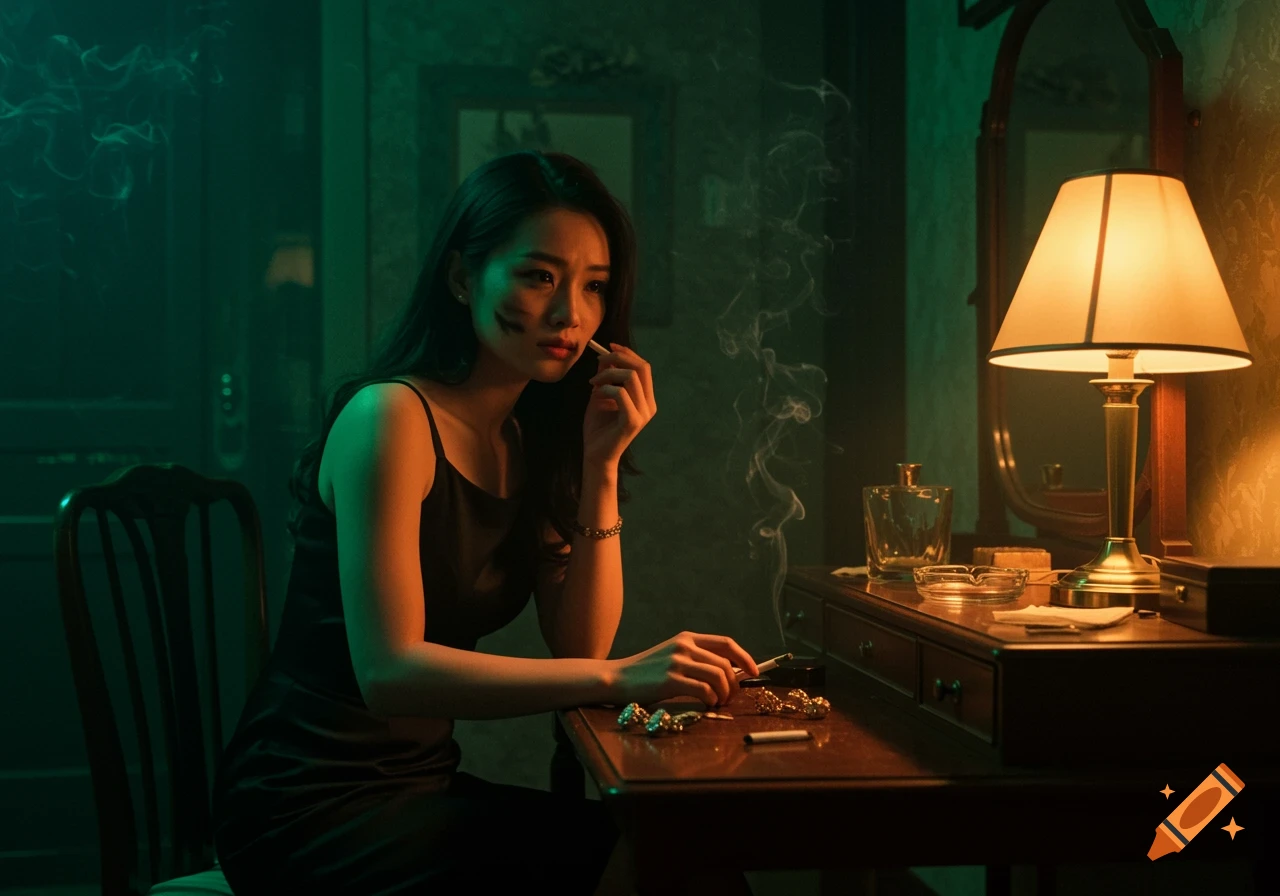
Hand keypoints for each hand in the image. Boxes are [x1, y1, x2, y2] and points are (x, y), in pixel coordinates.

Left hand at [584, 343, 655, 466]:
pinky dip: (606, 389)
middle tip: (599, 360)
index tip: (608, 347)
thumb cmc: (598, 427)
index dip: (627, 353)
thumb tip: (606, 355)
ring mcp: (643, 414)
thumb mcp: (601, 394)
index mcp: (646, 398)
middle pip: (642, 367)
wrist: (595, 454)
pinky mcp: (633, 422)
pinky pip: (621, 394)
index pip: (644, 366)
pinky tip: (596, 396)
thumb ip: (607, 376)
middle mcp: (649, 405)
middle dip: (619, 358)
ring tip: (592, 384)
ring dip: (608, 375)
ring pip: (631, 378)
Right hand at [607, 632, 757, 707]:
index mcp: (687, 638)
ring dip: (724, 694)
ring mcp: (677, 662)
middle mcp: (684, 646)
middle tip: (729, 698)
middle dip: (734, 684)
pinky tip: (706, 705)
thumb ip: (697, 659)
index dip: (744, 657)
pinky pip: (704, 691)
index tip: (753, 671)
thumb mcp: (673, 655)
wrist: (618, 678)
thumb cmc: (648, 672)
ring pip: (718, 677)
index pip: (726, 643)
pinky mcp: (670, 680)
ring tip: (717, 703)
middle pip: (725, 664)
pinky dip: (711, 700)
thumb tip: (729, 673)